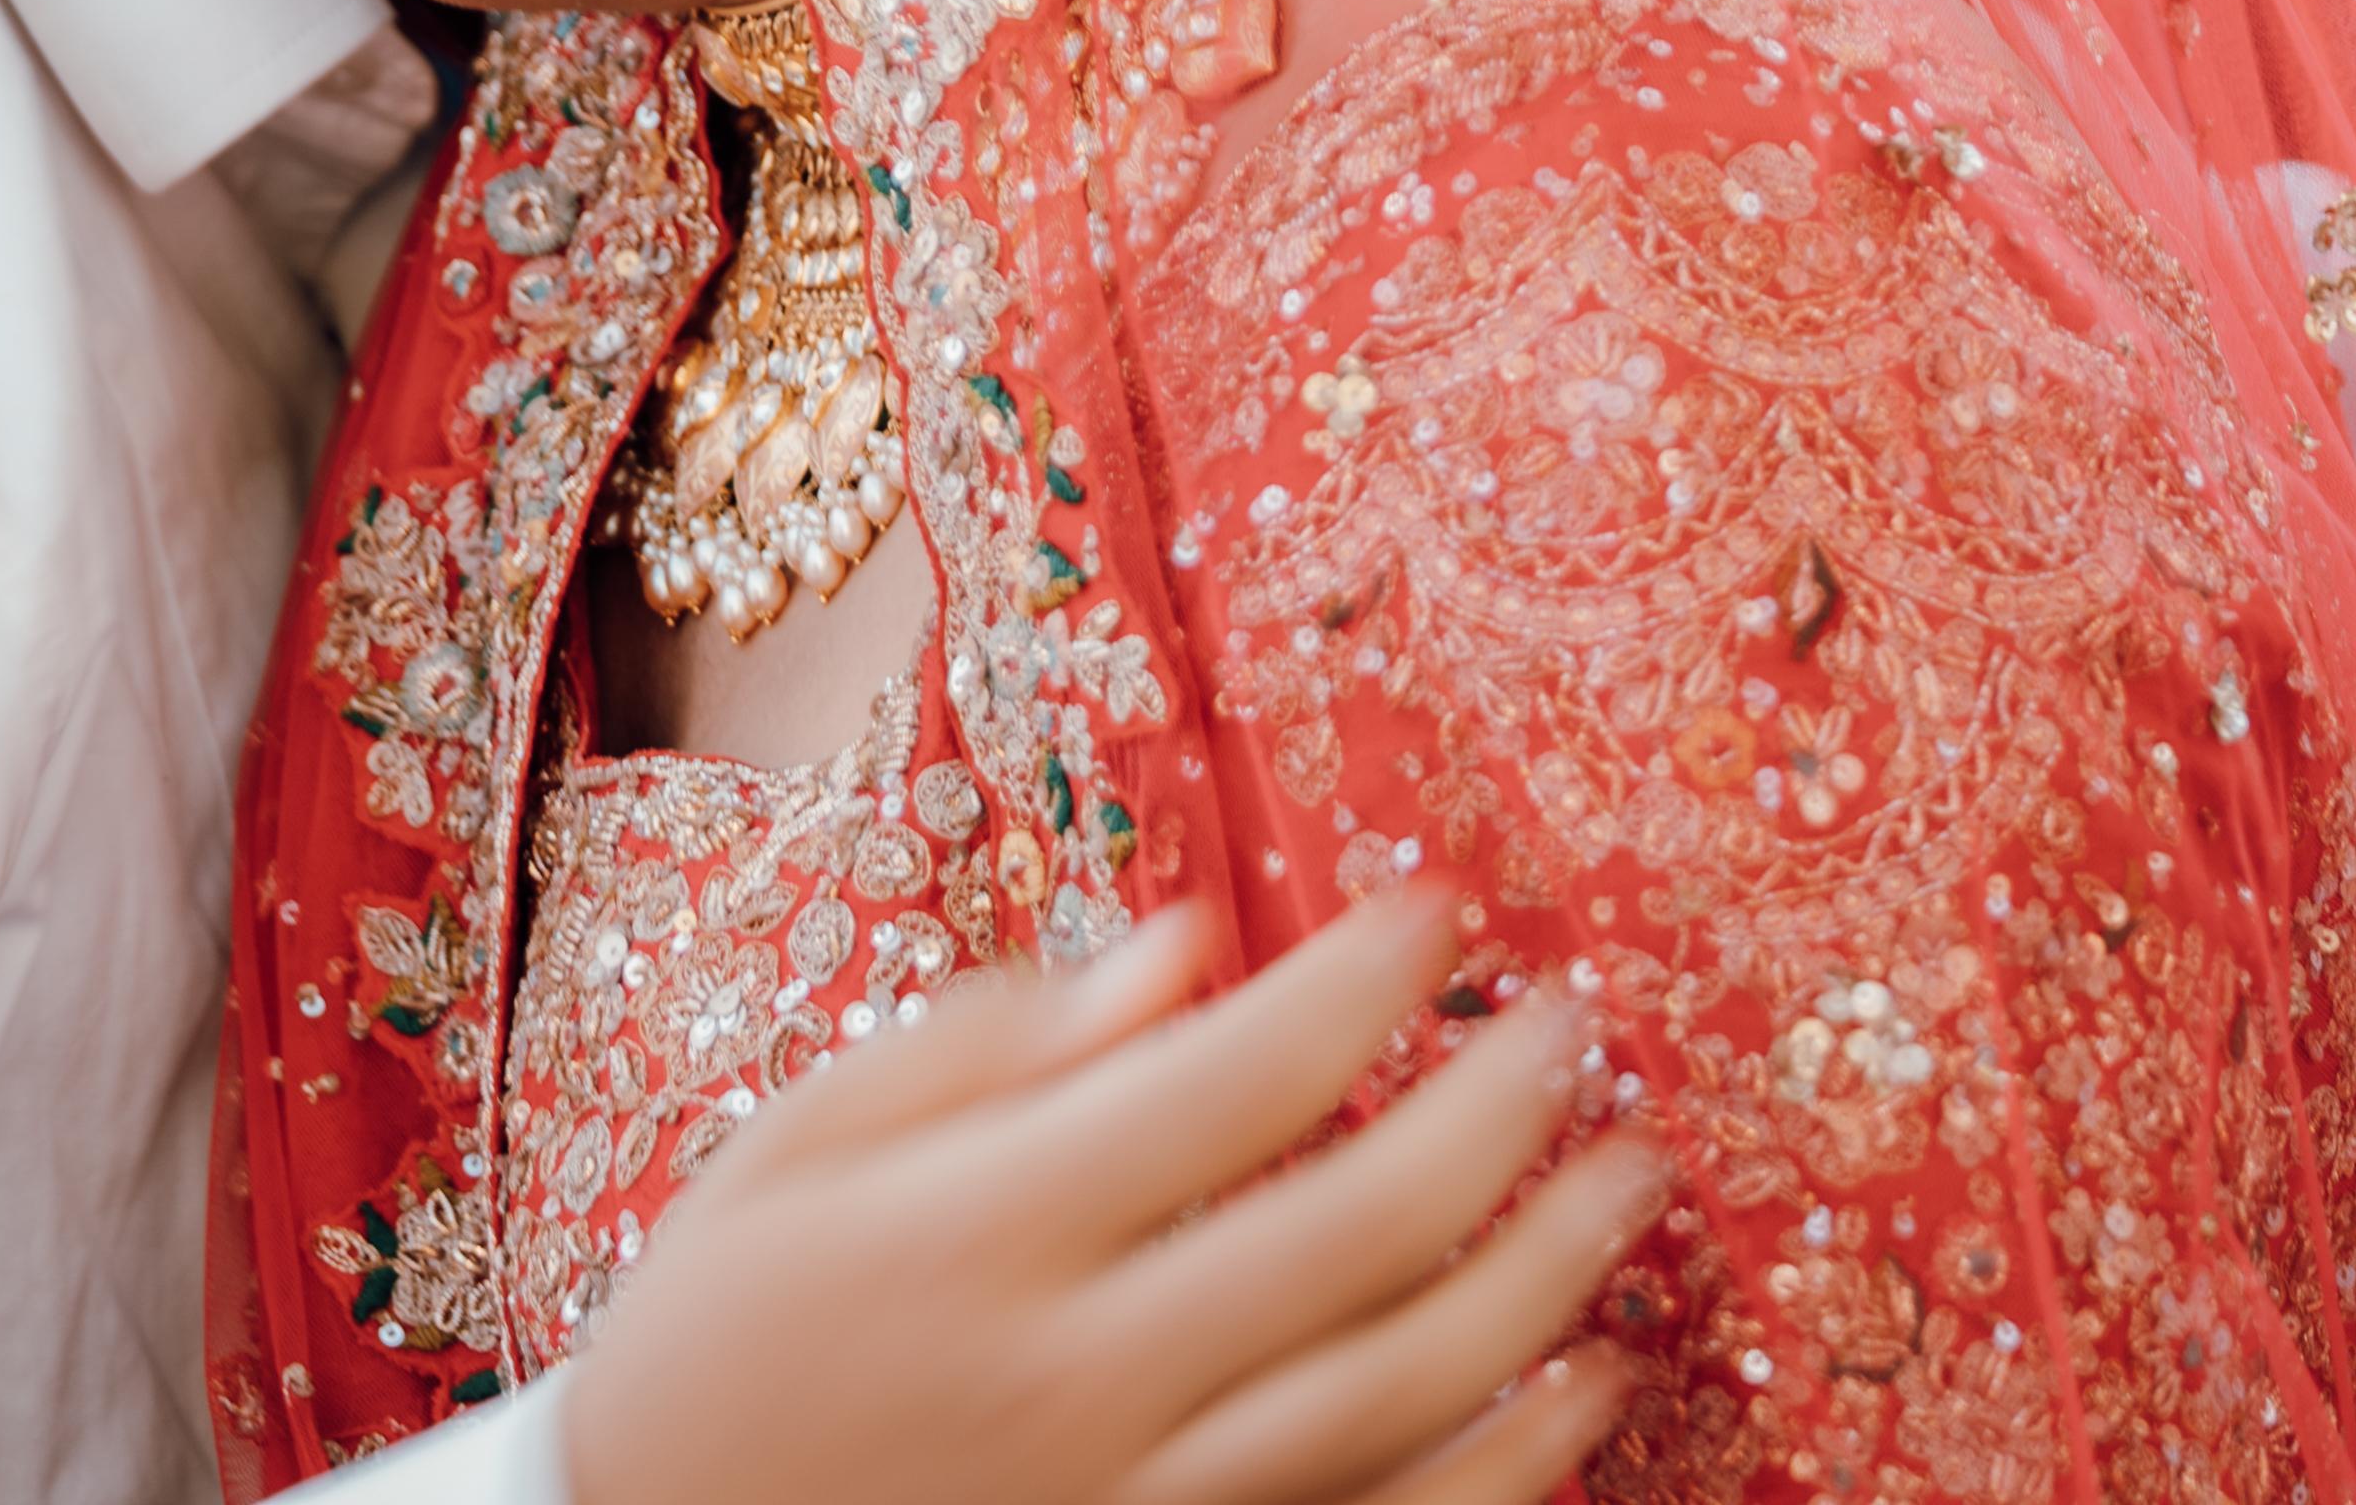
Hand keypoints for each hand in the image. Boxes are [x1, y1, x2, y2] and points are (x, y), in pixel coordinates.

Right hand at [557, 889, 1668, 1504]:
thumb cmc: (723, 1324)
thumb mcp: (803, 1147)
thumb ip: (996, 1044)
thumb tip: (1187, 947)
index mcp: (974, 1233)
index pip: (1227, 1083)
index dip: (1357, 986)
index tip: (1440, 911)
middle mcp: (1071, 1376)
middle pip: (1349, 1234)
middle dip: (1496, 1117)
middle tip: (1580, 1029)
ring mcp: (1130, 1504)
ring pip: (1395, 1395)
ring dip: (1538, 1281)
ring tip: (1631, 1181)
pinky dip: (1503, 1464)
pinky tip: (1583, 1387)